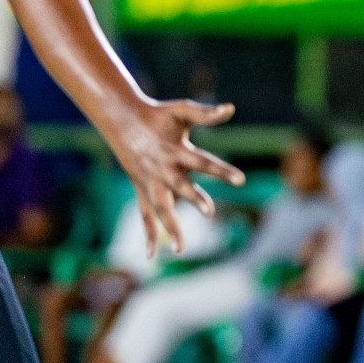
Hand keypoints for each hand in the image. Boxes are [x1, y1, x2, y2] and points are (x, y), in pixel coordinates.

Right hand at [109, 100, 244, 257]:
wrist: (122, 119)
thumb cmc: (157, 115)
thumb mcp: (182, 110)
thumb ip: (206, 113)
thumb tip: (230, 108)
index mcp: (176, 150)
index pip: (203, 162)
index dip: (221, 171)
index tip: (241, 180)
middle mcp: (162, 169)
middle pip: (180, 187)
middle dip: (194, 199)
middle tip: (210, 212)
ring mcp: (149, 182)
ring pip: (160, 208)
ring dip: (170, 227)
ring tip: (180, 249)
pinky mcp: (141, 189)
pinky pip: (145, 214)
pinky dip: (148, 233)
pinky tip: (151, 254)